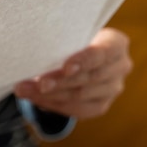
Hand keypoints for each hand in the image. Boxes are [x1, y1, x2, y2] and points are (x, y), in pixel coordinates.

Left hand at [14, 27, 132, 118]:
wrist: (80, 57)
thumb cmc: (72, 42)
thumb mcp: (71, 36)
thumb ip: (62, 44)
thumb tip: (34, 56)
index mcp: (116, 44)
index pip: (103, 53)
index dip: (84, 61)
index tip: (65, 67)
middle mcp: (120, 67)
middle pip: (90, 78)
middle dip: (60, 81)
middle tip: (36, 83)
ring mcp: (113, 89)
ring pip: (80, 96)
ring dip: (50, 95)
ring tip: (26, 90)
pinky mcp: (101, 106)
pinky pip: (76, 109)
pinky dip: (52, 104)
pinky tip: (35, 99)